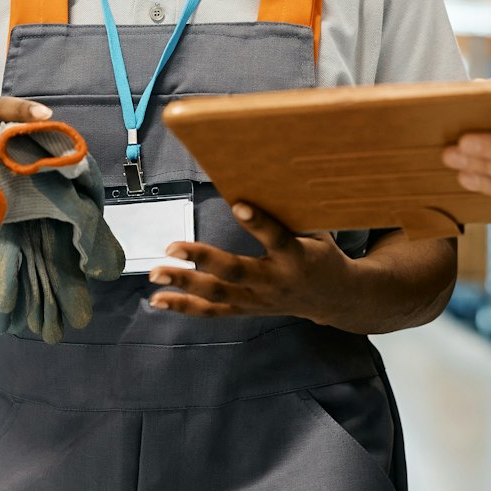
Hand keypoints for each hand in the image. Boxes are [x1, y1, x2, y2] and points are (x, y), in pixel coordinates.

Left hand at [148, 203, 357, 325]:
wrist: (334, 298)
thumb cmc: (320, 254)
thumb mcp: (317, 230)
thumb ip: (289, 214)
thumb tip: (260, 179)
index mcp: (297, 257)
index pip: (277, 238)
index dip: (259, 222)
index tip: (239, 205)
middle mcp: (275, 281)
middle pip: (235, 272)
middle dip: (202, 260)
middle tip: (171, 247)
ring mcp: (259, 300)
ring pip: (217, 294)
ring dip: (183, 285)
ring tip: (156, 274)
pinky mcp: (248, 310)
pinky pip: (213, 311)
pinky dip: (184, 306)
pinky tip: (159, 299)